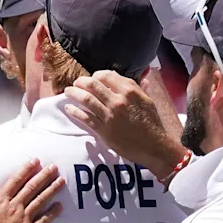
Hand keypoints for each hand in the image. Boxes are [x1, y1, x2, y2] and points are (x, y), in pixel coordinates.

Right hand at [0, 159, 64, 222]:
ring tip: (61, 181)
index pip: (16, 180)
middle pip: (32, 187)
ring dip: (51, 189)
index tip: (35, 161)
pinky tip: (60, 206)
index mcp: (0, 200)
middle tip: (54, 167)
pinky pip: (44, 220)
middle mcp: (14, 207)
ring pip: (40, 200)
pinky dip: (53, 212)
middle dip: (44, 176)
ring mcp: (23, 219)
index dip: (27, 170)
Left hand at [63, 70, 186, 177]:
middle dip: (80, 82)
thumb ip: (142, 89)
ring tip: (68, 92)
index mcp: (129, 91)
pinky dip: (74, 111)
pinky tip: (69, 108)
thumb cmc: (152, 124)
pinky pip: (85, 117)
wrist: (154, 146)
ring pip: (86, 99)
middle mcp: (118, 100)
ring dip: (73, 94)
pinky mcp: (104, 130)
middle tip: (76, 84)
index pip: (106, 75)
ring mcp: (109, 115)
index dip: (96, 75)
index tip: (92, 79)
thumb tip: (144, 78)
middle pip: (92, 84)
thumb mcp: (149, 101)